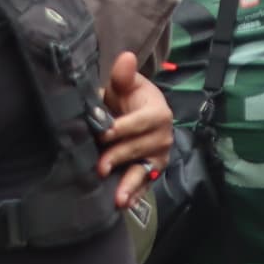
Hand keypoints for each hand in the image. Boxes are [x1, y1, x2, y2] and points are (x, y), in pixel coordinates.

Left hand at [94, 52, 173, 200]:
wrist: (136, 114)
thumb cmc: (128, 98)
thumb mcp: (125, 85)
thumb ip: (123, 76)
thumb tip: (125, 59)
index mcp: (158, 112)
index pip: (142, 121)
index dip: (123, 128)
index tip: (104, 134)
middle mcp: (163, 135)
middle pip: (141, 147)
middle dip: (120, 156)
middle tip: (100, 167)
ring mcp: (159, 155)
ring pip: (145, 169)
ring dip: (131, 184)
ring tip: (117, 199)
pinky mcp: (153, 171)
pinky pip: (145, 184)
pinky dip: (134, 195)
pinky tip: (123, 205)